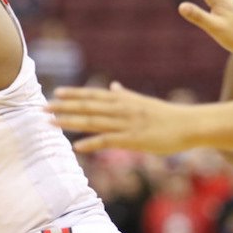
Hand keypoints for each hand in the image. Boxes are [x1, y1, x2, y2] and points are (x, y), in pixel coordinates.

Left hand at [47, 82, 193, 153]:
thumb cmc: (167, 115)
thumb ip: (125, 95)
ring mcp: (126, 124)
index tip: (55, 92)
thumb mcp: (143, 100)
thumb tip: (113, 86)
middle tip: (43, 107)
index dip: (73, 94)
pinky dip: (91, 143)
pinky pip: (108, 141)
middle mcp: (121, 109)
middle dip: (64, 107)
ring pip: (93, 122)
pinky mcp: (133, 140)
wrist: (190, 124)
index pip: (93, 95)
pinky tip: (76, 147)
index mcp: (123, 99)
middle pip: (87, 107)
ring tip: (51, 123)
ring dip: (70, 122)